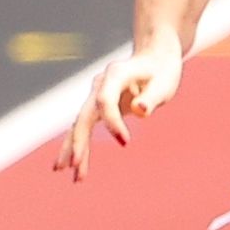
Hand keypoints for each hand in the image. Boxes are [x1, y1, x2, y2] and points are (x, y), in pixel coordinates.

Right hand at [57, 43, 180, 180]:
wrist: (154, 58)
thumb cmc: (162, 71)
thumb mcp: (164, 83)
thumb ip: (152, 97)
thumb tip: (140, 112)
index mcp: (115, 75)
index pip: (106, 101)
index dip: (112, 122)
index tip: (125, 142)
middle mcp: (99, 85)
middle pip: (84, 115)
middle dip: (79, 141)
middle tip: (75, 166)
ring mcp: (95, 95)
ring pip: (80, 124)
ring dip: (74, 148)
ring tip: (64, 171)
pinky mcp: (97, 107)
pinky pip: (85, 128)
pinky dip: (79, 145)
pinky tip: (72, 165)